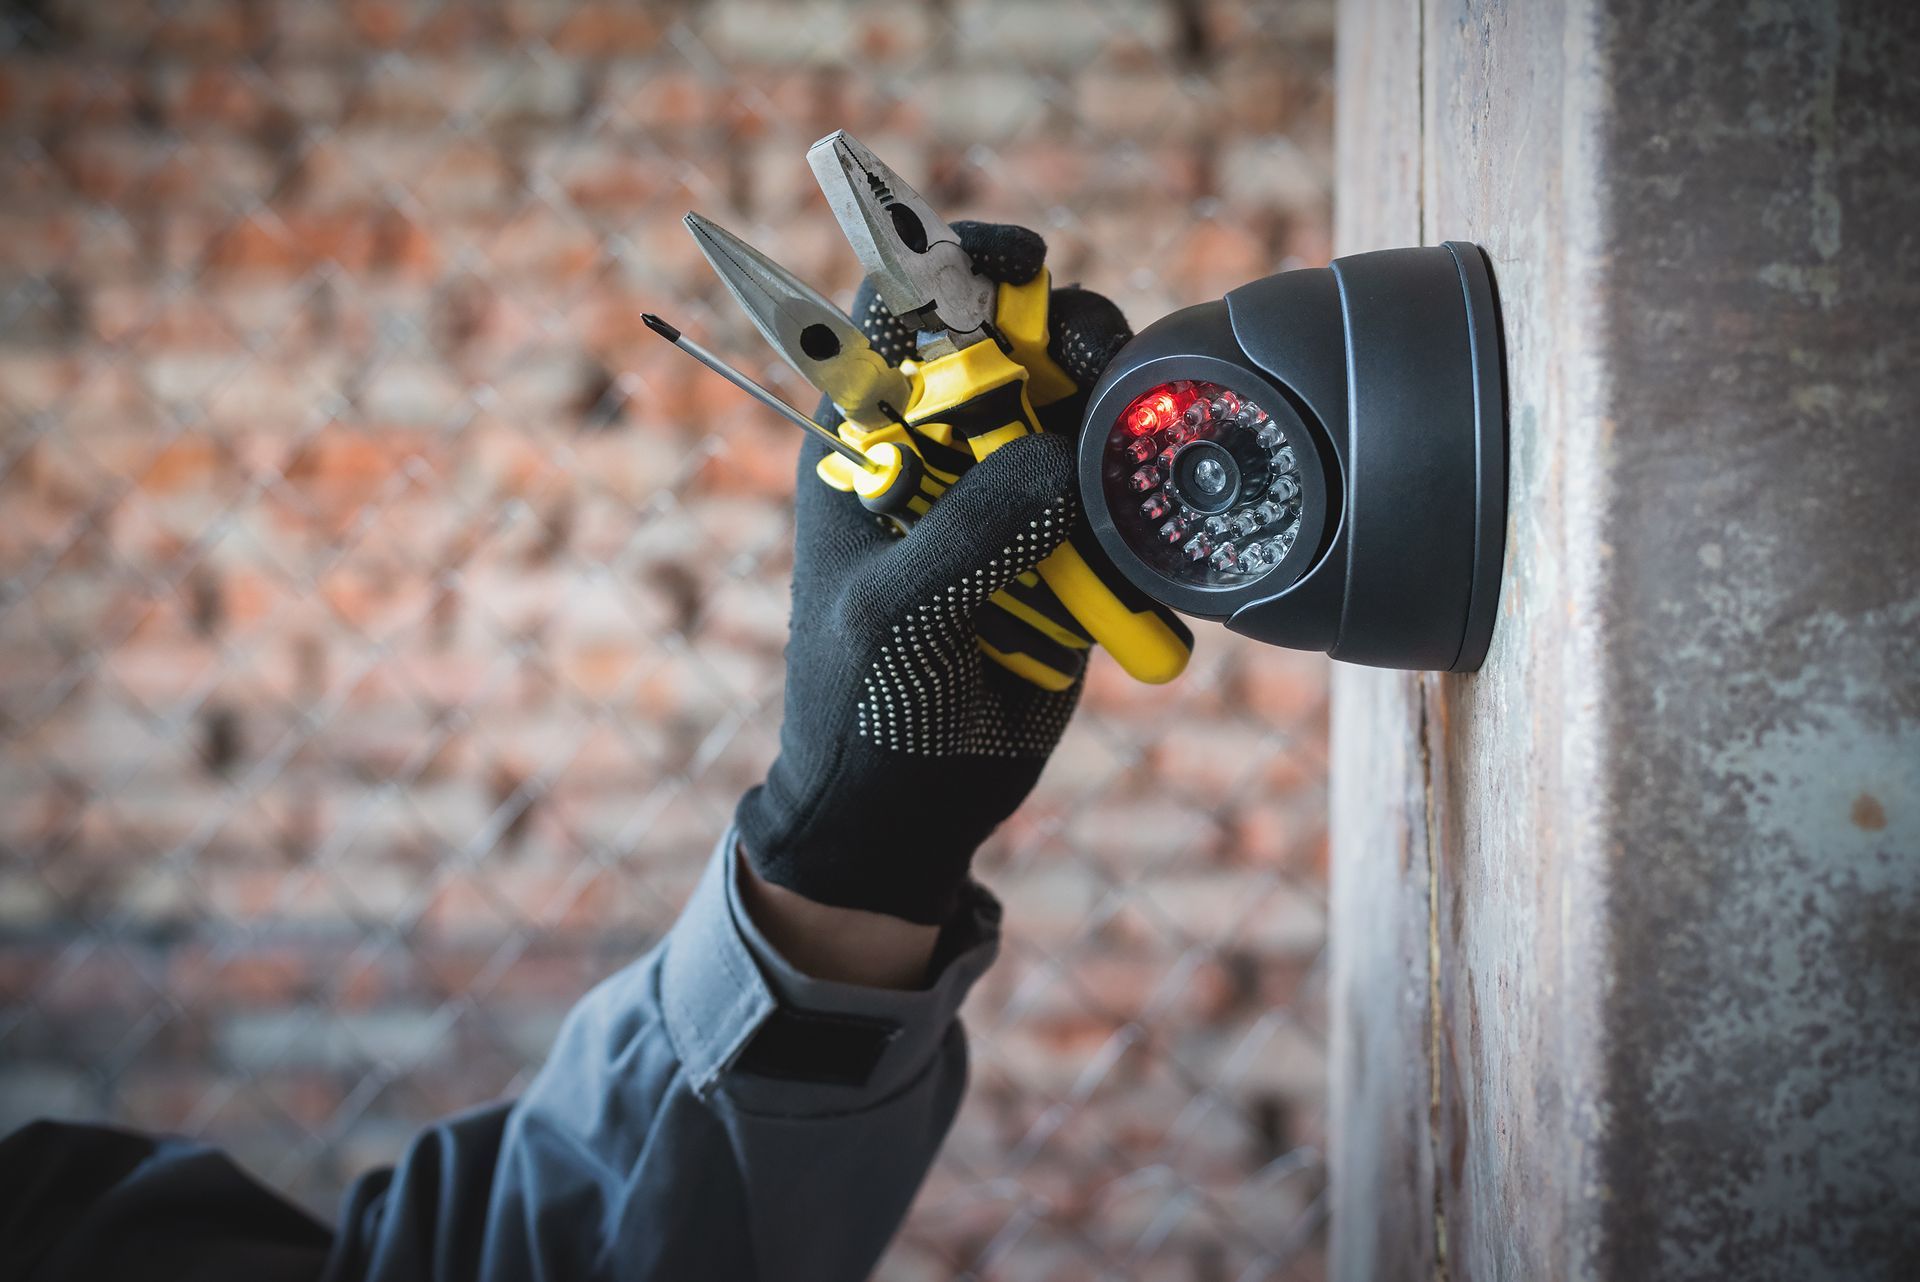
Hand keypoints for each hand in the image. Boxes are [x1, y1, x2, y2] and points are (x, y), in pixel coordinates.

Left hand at [736, 224, 1134, 926]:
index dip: (955, 261)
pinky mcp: (1071, 547)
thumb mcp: (896, 618)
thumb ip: (969, 530)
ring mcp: (1011, 495)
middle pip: (1015, 336)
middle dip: (1065, 337)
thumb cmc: (864, 709)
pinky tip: (1144, 540)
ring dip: (1118, 414)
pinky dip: (1146, 494)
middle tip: (1094, 379)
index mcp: (868, 442)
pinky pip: (1122, 488)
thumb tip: (1058, 450)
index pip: (900, 309)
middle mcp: (943, 450)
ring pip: (1082, 404)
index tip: (1025, 264)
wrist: (908, 811)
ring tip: (1126, 466)